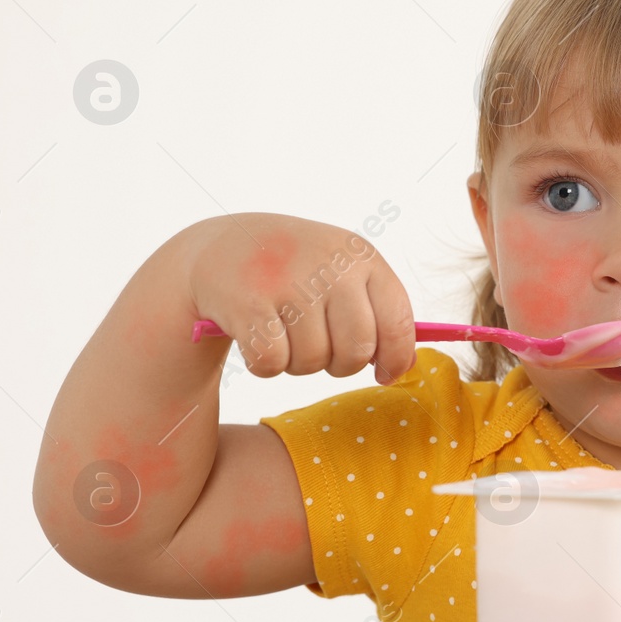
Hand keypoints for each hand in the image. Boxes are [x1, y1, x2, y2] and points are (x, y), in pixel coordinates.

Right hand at [183, 212, 415, 383]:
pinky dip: (264, 364)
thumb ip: (377, 311)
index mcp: (360, 255)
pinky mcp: (248, 303)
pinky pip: (272, 363)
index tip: (386, 374)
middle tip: (322, 351)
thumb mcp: (342, 270)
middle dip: (341, 365)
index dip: (395, 358)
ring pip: (312, 362)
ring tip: (285, 335)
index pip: (398, 321)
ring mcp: (288, 282)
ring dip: (297, 363)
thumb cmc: (294, 270)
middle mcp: (329, 265)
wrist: (219, 248)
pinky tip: (258, 337)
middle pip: (356, 351)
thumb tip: (401, 367)